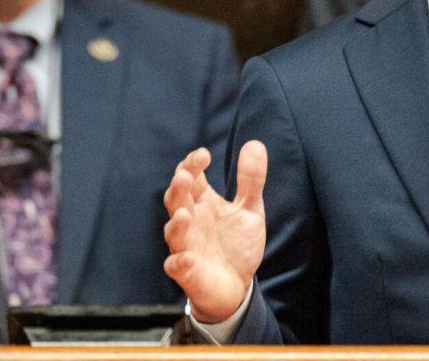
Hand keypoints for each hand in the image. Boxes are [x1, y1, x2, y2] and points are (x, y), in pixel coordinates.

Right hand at [163, 141, 267, 322]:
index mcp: (202, 202)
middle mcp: (190, 221)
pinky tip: (187, 257)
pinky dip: (180, 262)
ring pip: (173, 232)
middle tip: (185, 175)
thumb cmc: (237, 243)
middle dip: (178, 188)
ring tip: (185, 213)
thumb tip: (255, 143)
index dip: (191, 165)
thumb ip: (251, 179)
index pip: (190, 178)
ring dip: (177, 223)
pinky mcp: (187, 272)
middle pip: (176, 200)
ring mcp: (186, 246)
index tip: (203, 154)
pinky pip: (177, 266)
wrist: (238, 284)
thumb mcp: (249, 209)